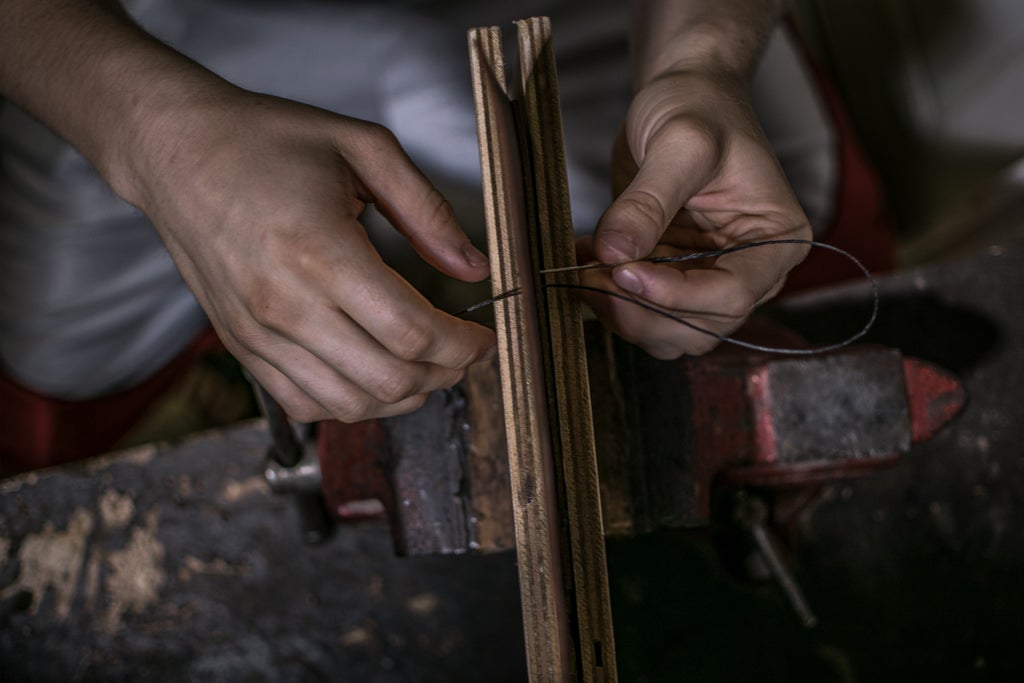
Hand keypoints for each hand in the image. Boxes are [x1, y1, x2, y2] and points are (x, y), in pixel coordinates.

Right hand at [131, 90, 494, 421]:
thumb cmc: (265, 140)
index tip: (484, 338)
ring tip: (426, 366)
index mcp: (320, 252)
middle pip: (389, 380)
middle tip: (463, 353)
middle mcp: (285, 304)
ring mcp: (257, 333)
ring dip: (403, 396)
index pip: (412, 333)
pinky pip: (305, 405)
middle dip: (445, 375)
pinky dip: (350, 404)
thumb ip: (426, 210)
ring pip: (350, 404)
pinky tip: (372, 375)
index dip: (464, 346)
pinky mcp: (240, 345)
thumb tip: (473, 267)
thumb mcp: (362, 148)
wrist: (174, 150)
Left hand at [577, 69, 810, 358]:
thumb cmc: (698, 107)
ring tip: (582, 267)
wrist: (683, 96)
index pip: (732, 294)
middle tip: (590, 275)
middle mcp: (749, 270)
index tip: (624, 272)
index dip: (676, 295)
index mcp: (777, 239)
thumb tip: (613, 255)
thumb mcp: (679, 142)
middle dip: (640, 311)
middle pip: (698, 327)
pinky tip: (582, 260)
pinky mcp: (671, 278)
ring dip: (619, 312)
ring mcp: (708, 278)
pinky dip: (606, 297)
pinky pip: (640, 310)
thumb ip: (648, 201)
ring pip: (667, 332)